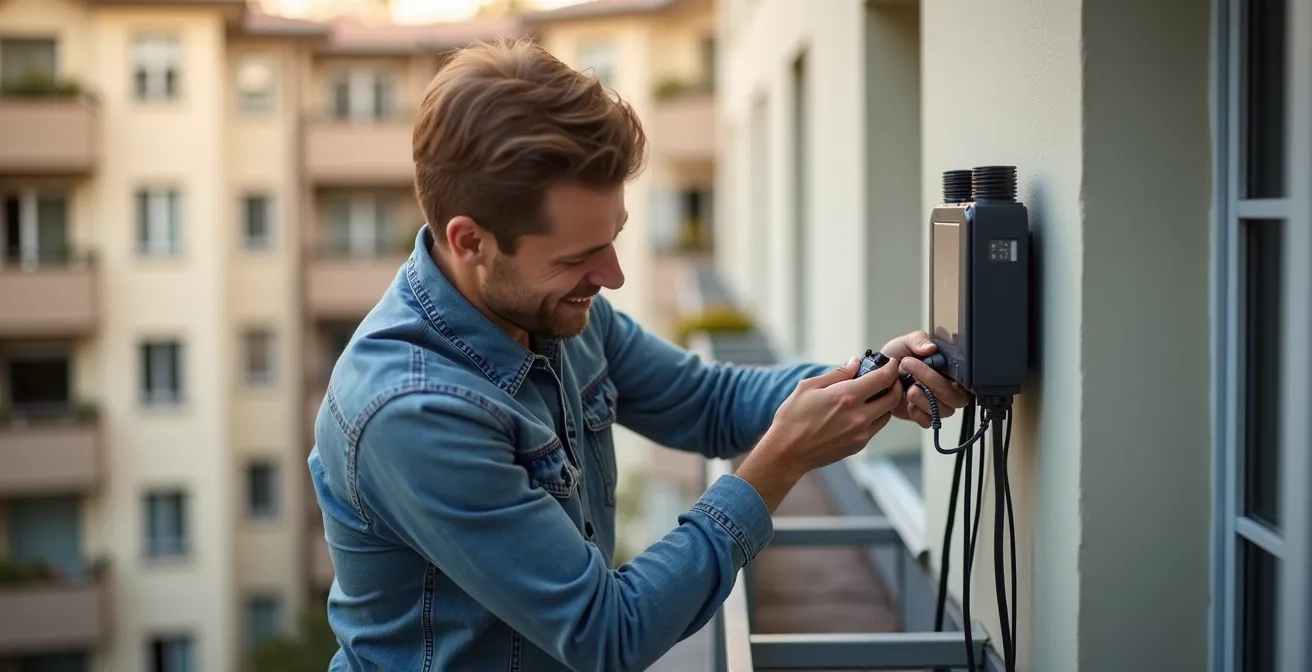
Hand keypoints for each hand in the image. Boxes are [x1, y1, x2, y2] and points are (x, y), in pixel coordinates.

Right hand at [758, 354, 904, 474]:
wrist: (787, 452)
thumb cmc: (793, 417)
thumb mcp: (809, 387)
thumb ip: (836, 374)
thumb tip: (855, 363)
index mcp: (847, 396)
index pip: (883, 378)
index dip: (891, 368)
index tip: (891, 363)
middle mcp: (859, 415)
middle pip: (893, 397)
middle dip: (895, 384)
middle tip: (888, 377)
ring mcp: (861, 433)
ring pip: (887, 413)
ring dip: (886, 401)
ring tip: (874, 394)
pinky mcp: (858, 445)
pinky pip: (875, 427)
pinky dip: (875, 416)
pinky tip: (861, 411)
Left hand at [880, 331, 970, 428]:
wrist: (878, 371)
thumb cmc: (897, 356)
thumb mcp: (908, 341)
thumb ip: (920, 341)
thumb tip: (931, 348)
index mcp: (951, 371)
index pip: (965, 379)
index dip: (953, 375)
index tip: (933, 363)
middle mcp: (948, 389)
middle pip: (956, 397)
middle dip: (934, 383)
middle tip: (911, 366)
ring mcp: (937, 404)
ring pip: (944, 410)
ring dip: (925, 399)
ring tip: (909, 387)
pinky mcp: (924, 416)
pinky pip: (929, 421)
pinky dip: (918, 413)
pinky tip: (908, 402)